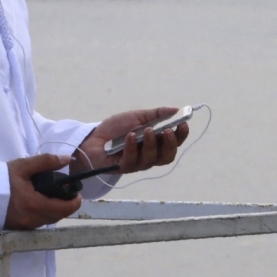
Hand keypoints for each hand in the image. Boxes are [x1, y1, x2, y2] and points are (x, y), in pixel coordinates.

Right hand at [4, 154, 81, 229]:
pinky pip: (35, 224)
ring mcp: (22, 226)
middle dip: (65, 206)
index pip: (63, 209)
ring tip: (53, 197)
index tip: (77, 194)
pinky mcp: (15, 228)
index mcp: (34, 205)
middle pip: (57, 216)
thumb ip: (46, 161)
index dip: (74, 202)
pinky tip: (39, 204)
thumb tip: (66, 159)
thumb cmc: (0, 180)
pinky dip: (42, 215)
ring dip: (53, 211)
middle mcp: (30, 220)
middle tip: (66, 194)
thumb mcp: (23, 166)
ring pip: (46, 221)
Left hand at [71, 107, 188, 175]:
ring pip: (151, 159)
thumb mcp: (138, 116)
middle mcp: (149, 155)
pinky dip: (132, 147)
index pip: (174, 142)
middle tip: (168, 131)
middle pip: (168, 156)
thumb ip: (157, 114)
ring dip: (151, 144)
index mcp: (156, 143)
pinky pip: (131, 160)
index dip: (181, 135)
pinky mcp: (123, 167)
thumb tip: (177, 109)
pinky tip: (130, 136)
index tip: (183, 123)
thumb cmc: (116, 128)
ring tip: (147, 130)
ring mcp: (137, 163)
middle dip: (170, 144)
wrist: (93, 138)